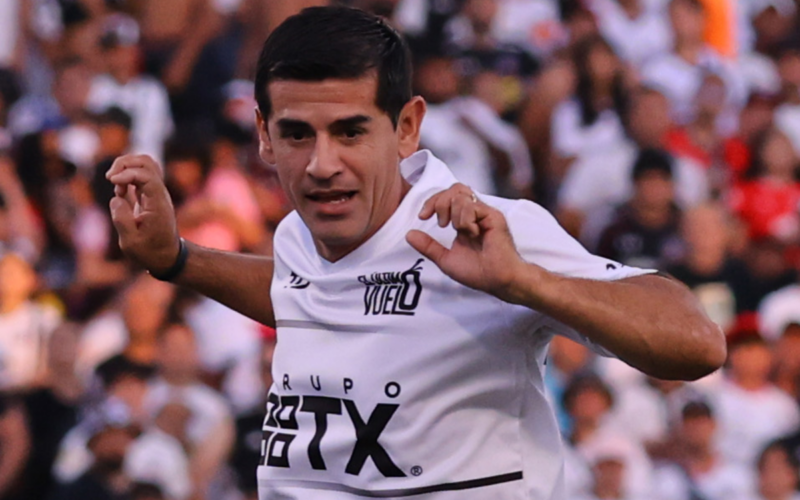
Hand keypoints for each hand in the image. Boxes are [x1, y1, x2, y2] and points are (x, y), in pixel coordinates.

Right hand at [105, 154, 180, 273]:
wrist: (166, 256)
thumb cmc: (149, 251)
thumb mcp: (130, 242)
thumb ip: (121, 218)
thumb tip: (116, 198)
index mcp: (158, 204)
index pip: (147, 175)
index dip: (128, 173)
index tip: (113, 182)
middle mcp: (159, 194)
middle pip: (146, 162)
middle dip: (125, 163)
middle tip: (111, 178)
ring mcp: (156, 193)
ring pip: (144, 165)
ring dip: (125, 168)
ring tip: (116, 186)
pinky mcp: (150, 195)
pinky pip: (140, 175)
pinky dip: (126, 177)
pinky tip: (120, 192)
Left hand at [406, 183, 530, 301]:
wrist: (497, 281)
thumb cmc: (477, 273)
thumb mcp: (445, 259)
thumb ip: (428, 246)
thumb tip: (409, 234)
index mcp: (464, 221)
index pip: (447, 198)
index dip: (432, 202)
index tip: (422, 216)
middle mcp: (475, 214)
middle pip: (453, 189)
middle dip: (439, 202)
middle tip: (440, 223)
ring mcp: (484, 213)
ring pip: (460, 194)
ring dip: (453, 213)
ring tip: (459, 231)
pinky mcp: (493, 216)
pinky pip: (471, 206)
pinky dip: (465, 220)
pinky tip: (472, 234)